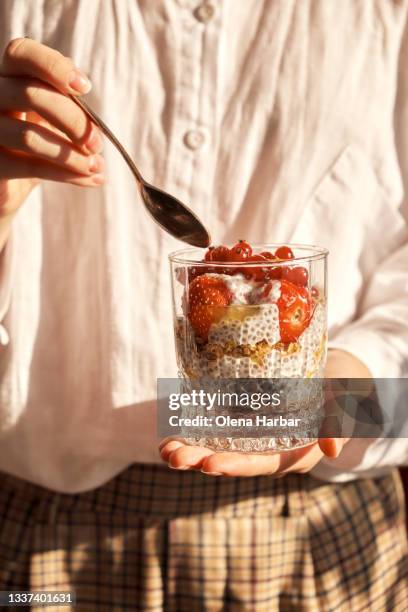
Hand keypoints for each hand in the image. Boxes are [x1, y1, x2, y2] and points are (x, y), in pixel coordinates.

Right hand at [0, 38, 104, 246]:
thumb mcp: (51, 121)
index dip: (53, 66)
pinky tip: (90, 179)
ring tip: (97, 166)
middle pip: (31, 94)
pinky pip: (31, 167)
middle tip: (96, 143)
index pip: (20, 53)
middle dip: (73, 120)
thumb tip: (92, 114)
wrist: (7, 189)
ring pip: (30, 136)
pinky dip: (68, 174)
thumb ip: (68, 107)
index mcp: (8, 79)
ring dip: (72, 154)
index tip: (84, 88)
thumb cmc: (33, 147)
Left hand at [159, 350, 369, 476]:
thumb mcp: (347, 405)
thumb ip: (341, 424)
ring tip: (164, 448)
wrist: (336, 379)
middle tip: (173, 457)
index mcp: (295, 454)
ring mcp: (256, 438)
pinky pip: (216, 430)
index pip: (262, 464)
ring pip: (220, 448)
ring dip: (191, 450)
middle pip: (233, 460)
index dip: (236, 465)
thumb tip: (332, 450)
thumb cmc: (343, 393)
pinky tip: (170, 432)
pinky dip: (194, 431)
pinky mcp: (245, 423)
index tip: (210, 464)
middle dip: (202, 460)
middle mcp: (271, 451)